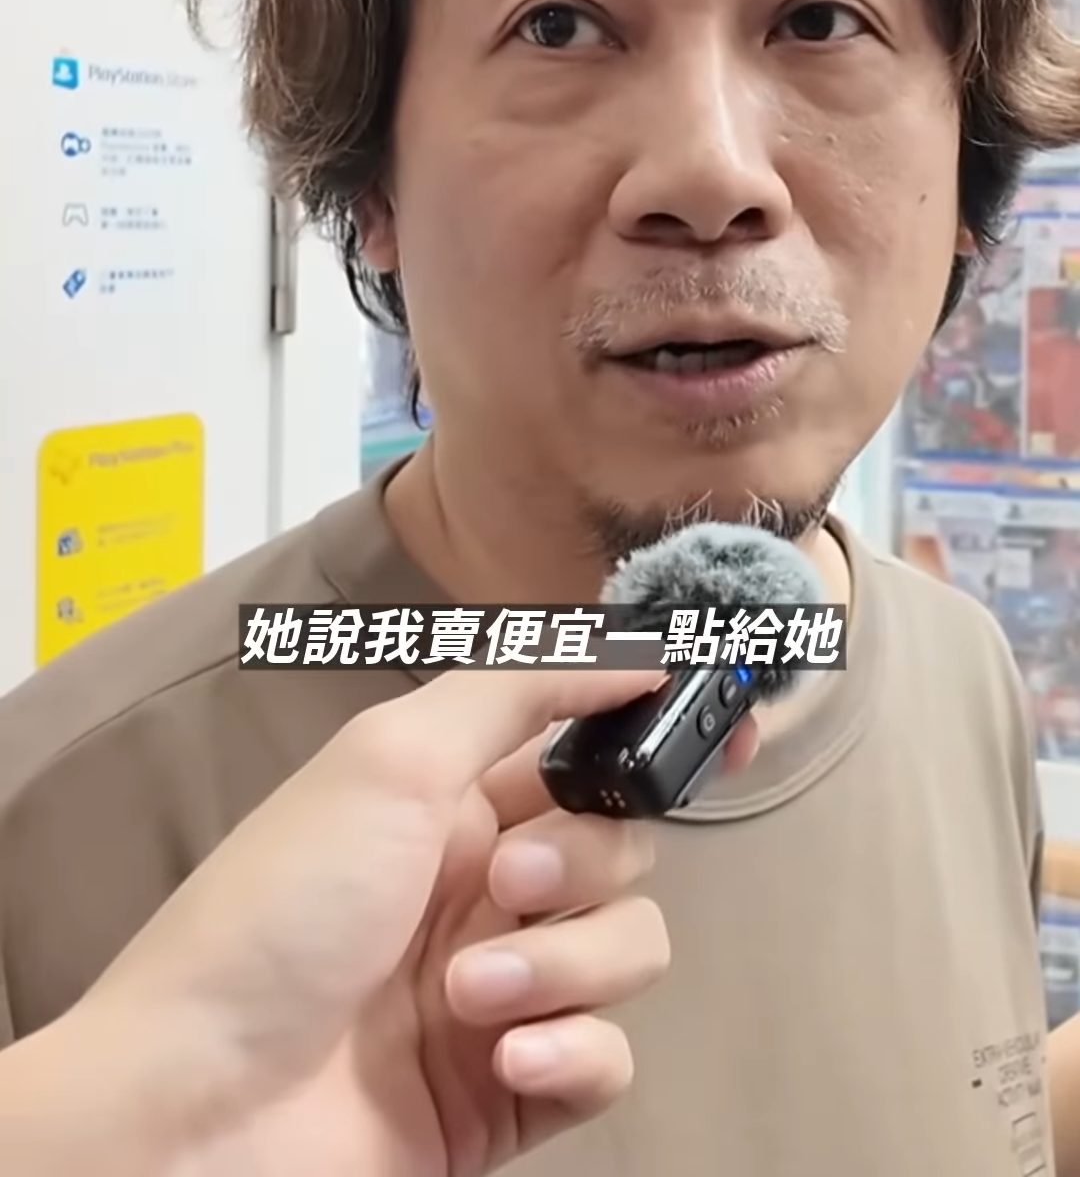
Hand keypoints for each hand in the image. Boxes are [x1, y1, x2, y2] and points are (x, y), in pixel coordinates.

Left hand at [22, 667, 757, 1176]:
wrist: (203, 1104)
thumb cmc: (278, 911)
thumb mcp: (390, 759)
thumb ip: (518, 689)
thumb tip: (631, 648)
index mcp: (452, 799)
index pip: (582, 749)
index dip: (652, 738)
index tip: (727, 728)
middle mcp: (483, 887)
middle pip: (620, 848)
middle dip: (581, 863)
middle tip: (503, 883)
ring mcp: (502, 990)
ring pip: (626, 949)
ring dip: (565, 964)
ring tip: (470, 993)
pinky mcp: (512, 1092)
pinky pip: (607, 1058)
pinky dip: (571, 1051)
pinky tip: (504, 1058)